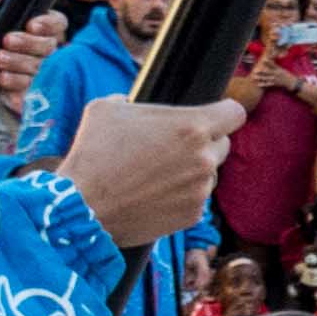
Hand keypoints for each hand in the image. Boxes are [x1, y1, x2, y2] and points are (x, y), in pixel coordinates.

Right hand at [59, 99, 242, 245]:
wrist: (81, 208)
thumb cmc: (92, 155)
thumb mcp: (105, 110)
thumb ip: (129, 100)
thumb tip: (129, 101)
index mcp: (192, 127)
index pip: (235, 113)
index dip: (224, 113)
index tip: (213, 116)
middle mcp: (204, 159)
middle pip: (223, 144)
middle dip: (204, 143)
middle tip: (172, 148)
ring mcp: (200, 190)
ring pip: (208, 174)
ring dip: (192, 172)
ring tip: (156, 175)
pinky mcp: (192, 215)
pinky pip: (196, 199)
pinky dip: (181, 196)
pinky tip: (153, 195)